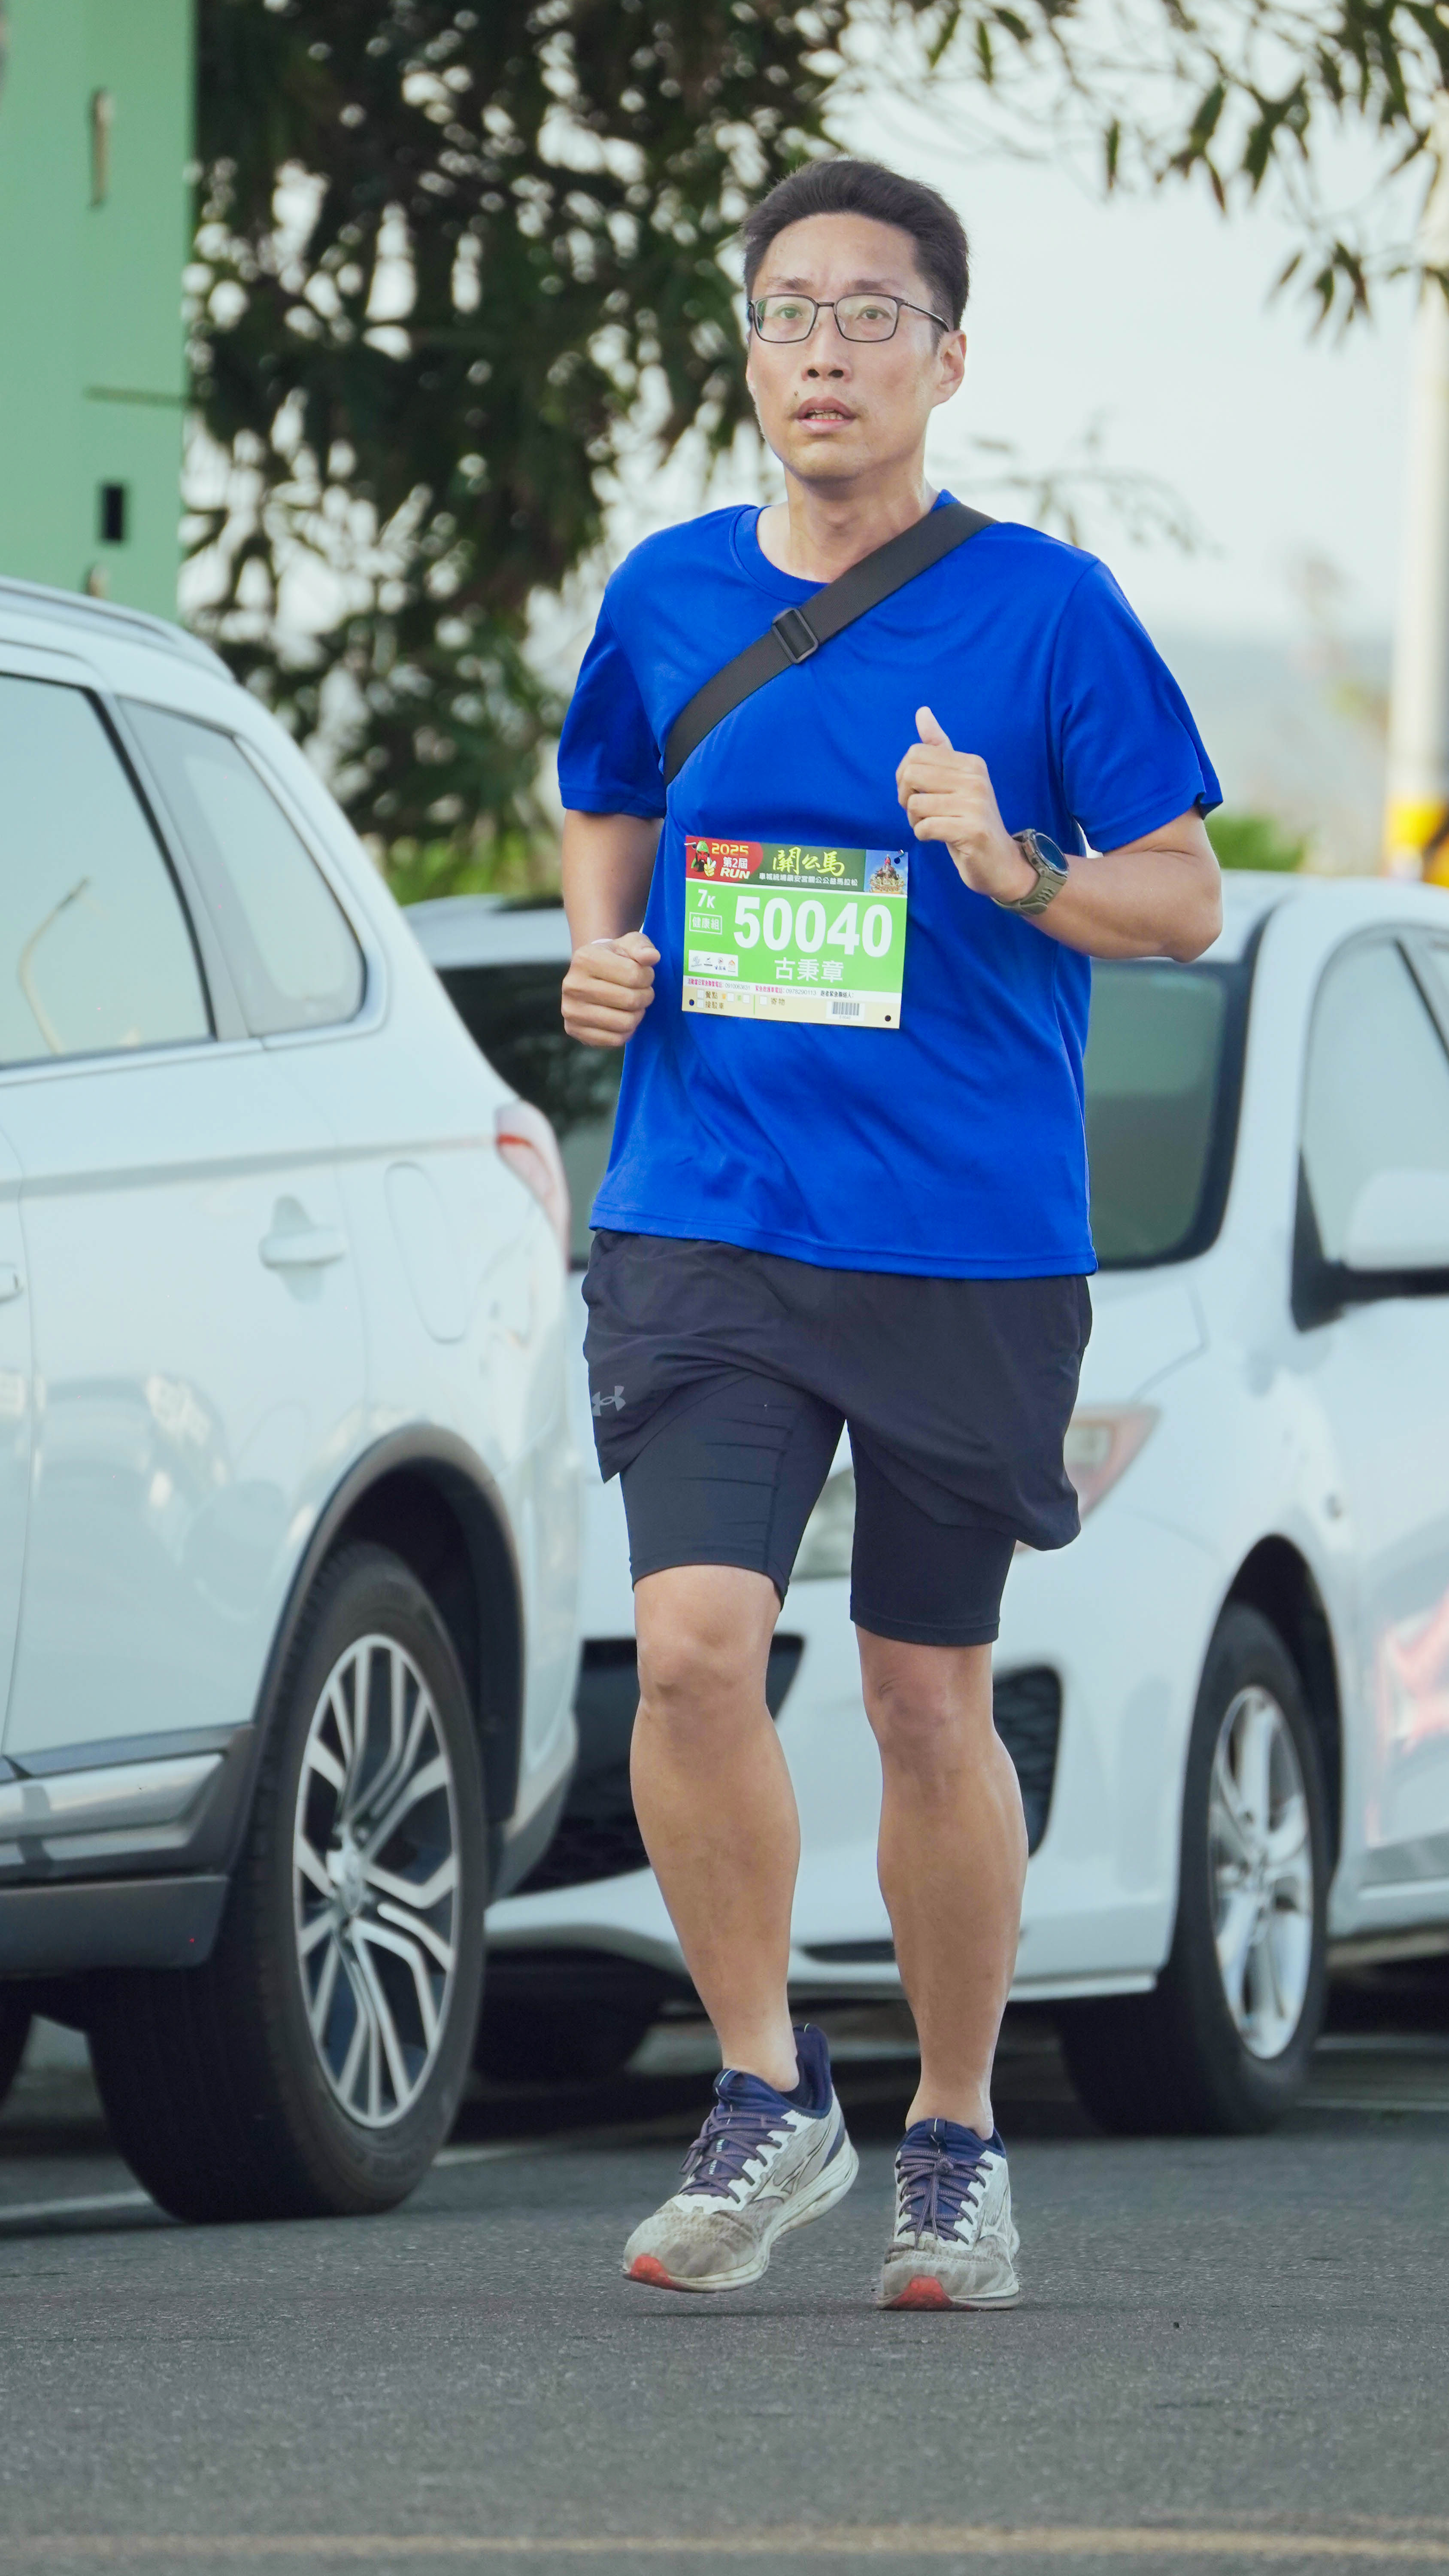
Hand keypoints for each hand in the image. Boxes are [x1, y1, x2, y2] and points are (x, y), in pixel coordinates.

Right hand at [561, 932, 659, 1047]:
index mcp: (585, 958)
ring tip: (634, 1005)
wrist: (591, 975)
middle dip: (645, 996)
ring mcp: (571, 1011)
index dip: (648, 977)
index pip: (634, 975)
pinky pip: (615, 1040)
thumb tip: (652, 957)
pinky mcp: (575, 1031)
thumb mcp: (630, 944)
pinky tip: (623, 1017)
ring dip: (638, 1014)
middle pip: (630, 1000)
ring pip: (625, 1022)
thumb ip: (642, 947)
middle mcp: (572, 985)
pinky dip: (627, 1031)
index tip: (644, 974)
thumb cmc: (615, 958)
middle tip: (643, 992)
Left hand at [895, 706, 1038, 903]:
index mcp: (970, 763)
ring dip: (915, 820)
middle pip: (911, 774)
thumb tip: (922, 712)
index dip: (904, 777)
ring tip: (933, 826)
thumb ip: (939, 749)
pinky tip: (938, 838)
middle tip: (920, 812)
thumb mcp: (955, 782)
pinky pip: (926, 827)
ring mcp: (975, 804)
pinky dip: (923, 835)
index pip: (916, 754)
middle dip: (905, 798)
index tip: (917, 793)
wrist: (1000, 862)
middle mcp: (975, 778)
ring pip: (916, 803)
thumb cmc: (970, 822)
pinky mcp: (971, 830)